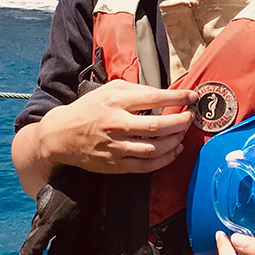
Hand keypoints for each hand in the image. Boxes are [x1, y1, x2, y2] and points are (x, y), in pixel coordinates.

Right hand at [37, 80, 199, 174]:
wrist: (61, 135)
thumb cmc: (88, 108)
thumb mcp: (109, 90)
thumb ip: (136, 90)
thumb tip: (164, 93)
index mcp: (116, 101)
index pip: (154, 97)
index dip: (178, 97)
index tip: (192, 96)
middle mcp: (117, 123)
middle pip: (158, 125)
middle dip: (180, 121)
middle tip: (190, 117)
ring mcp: (116, 146)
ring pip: (155, 147)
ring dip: (175, 141)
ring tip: (183, 133)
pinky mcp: (115, 164)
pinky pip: (146, 165)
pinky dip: (165, 159)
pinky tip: (175, 151)